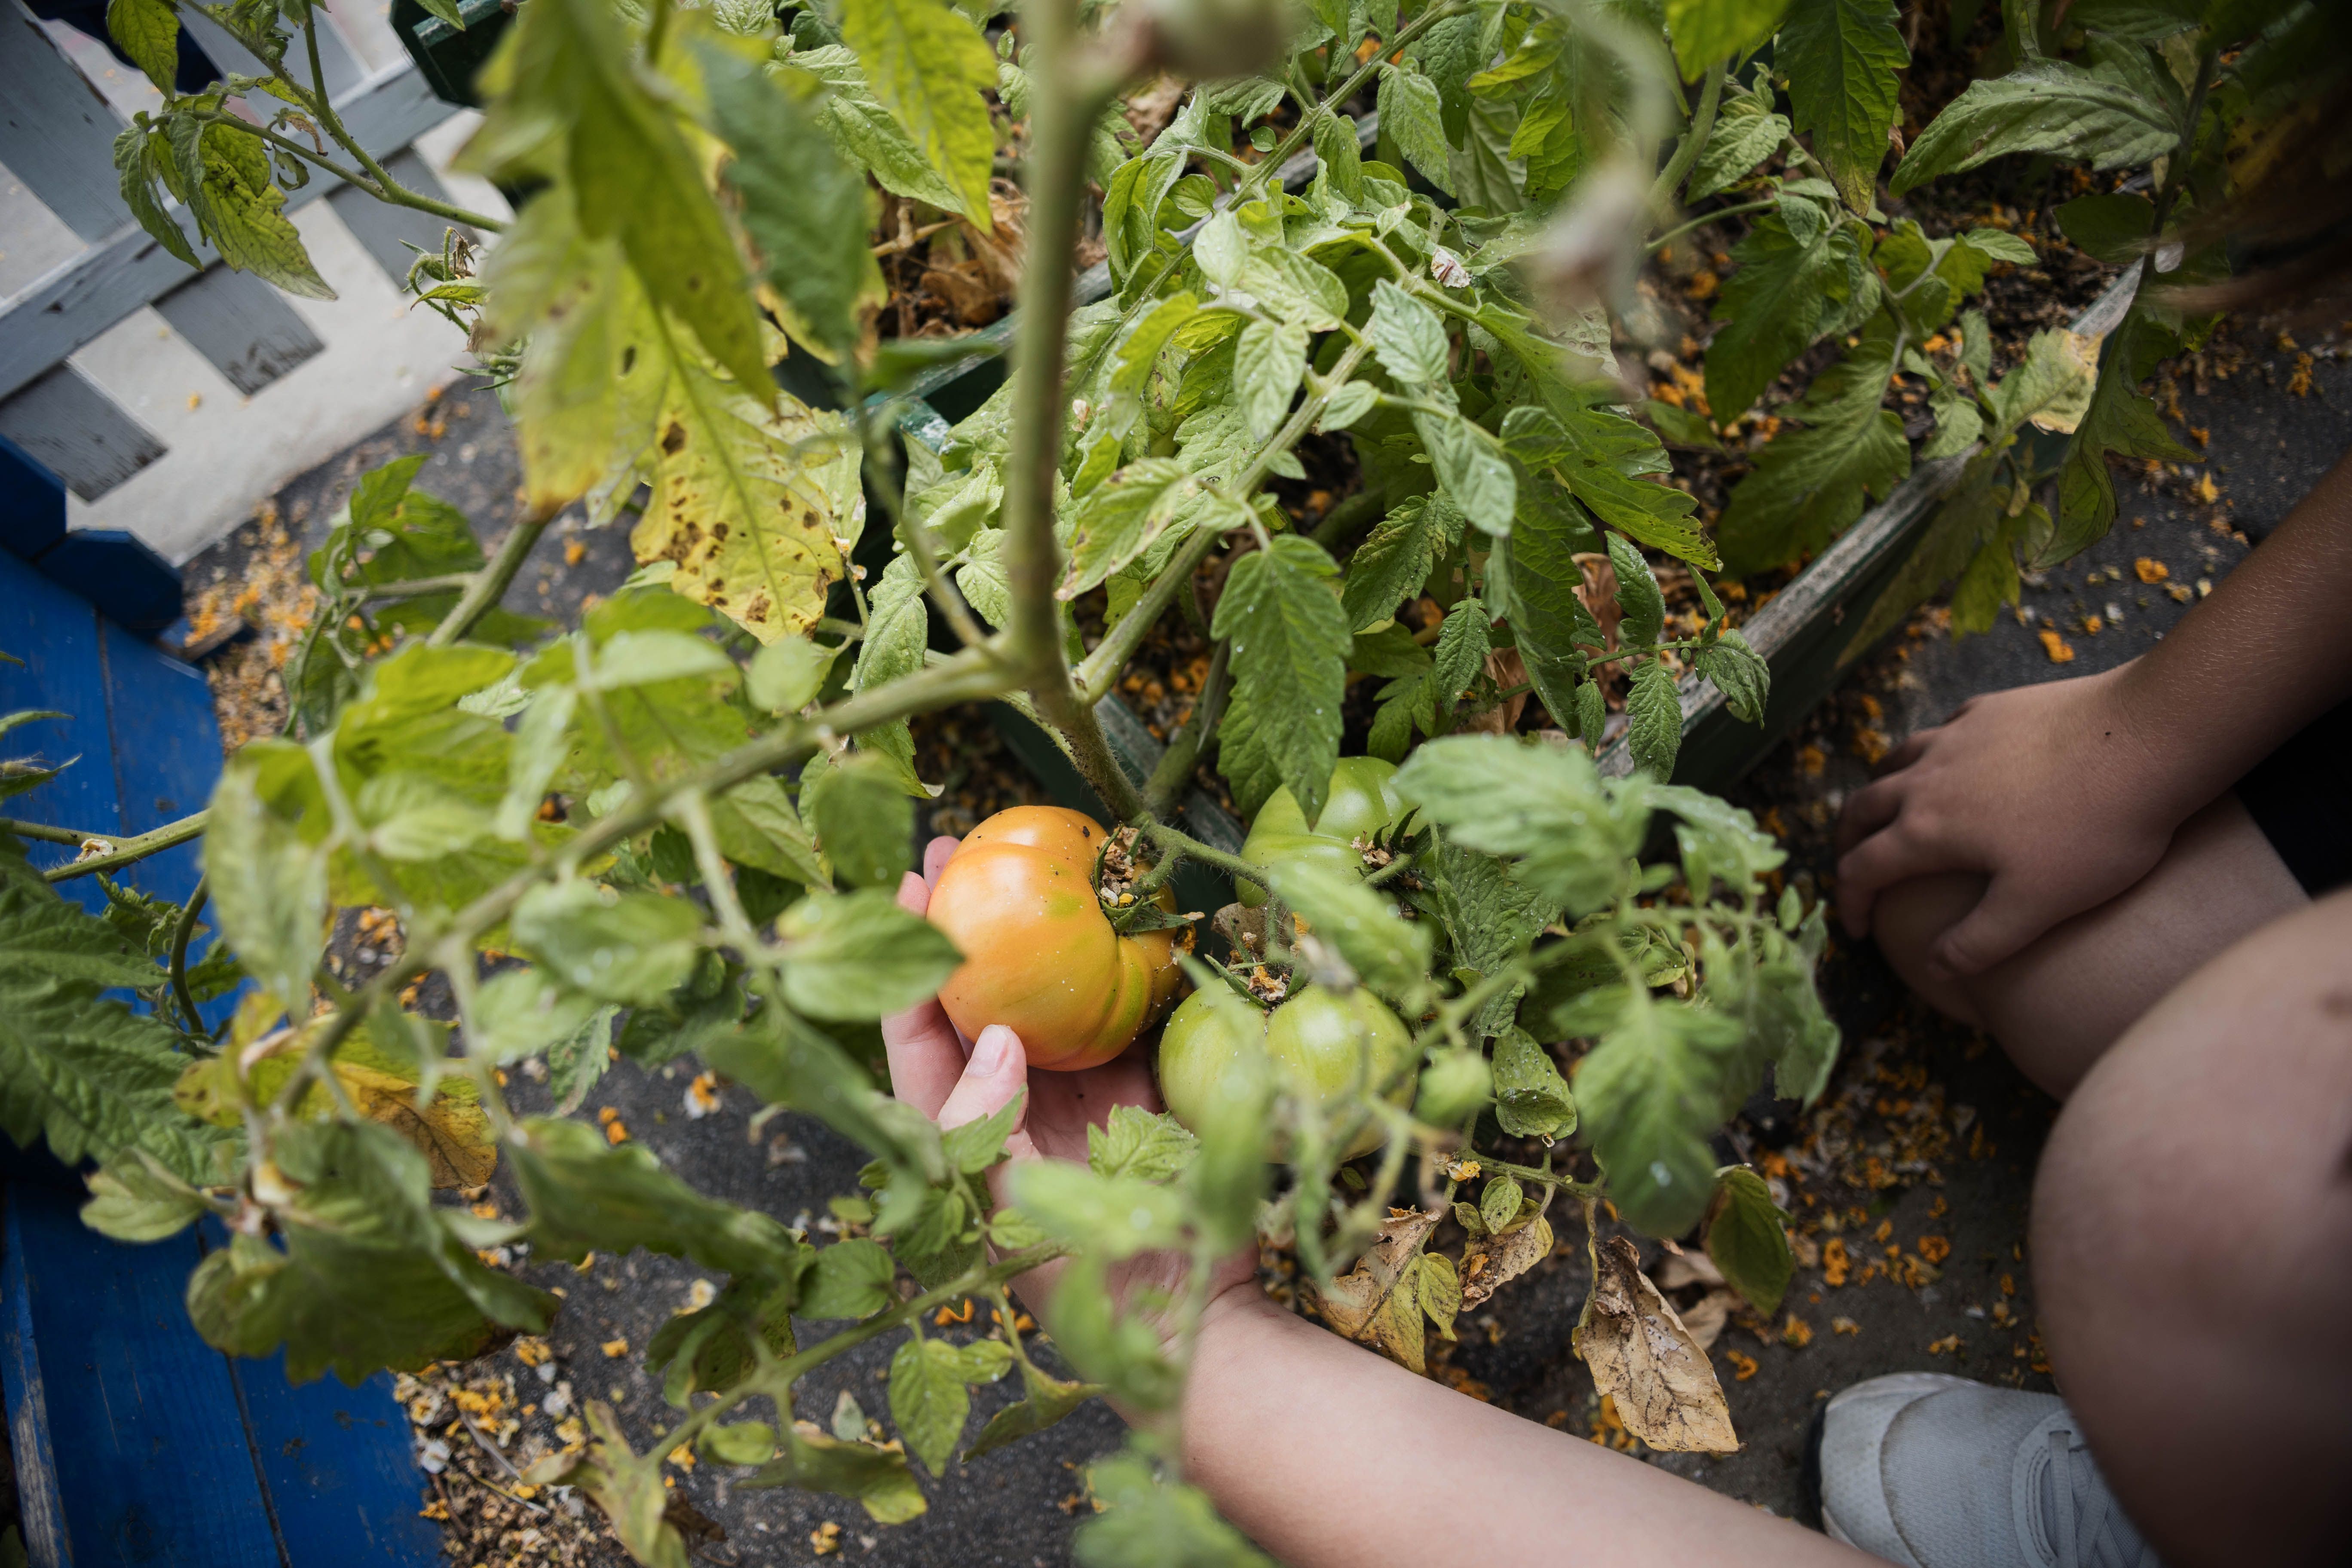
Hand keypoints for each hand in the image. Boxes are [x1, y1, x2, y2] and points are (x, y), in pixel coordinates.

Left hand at [880, 836, 1255, 1334]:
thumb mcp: (1015, 1210)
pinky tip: (1116, 912)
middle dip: (964, 924)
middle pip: (977, 1000)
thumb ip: (987, 1124)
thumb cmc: (1087, 1285)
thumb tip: (995, 1031)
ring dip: (1036, 932)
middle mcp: (1014, 1108)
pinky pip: (1122, 1018)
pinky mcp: (1140, 1094)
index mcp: (965, 1140)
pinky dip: (1118, 967)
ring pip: (1048, 997)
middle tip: (958, 845)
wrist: (1193, 1327)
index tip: (909, 887)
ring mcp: (1078, 1098)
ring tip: (1030, 859)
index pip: (918, 1038)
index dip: (905, 964)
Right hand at [1835, 665, 2183, 976]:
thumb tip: (1934, 967)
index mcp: (1927, 830)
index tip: (1859, 931)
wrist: (2148, 737)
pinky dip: (1929, 753)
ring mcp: (1958, 735)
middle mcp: (1927, 777)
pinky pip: (1942, 730)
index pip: (1862, 869)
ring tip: (1885, 810)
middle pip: (1861, 808)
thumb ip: (1979, 943)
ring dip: (1878, 791)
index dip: (1850, 904)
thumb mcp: (2037, 905)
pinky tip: (1952, 760)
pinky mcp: (1993, 708)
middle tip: (1852, 868)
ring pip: (1894, 761)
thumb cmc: (2095, 829)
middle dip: (1846, 844)